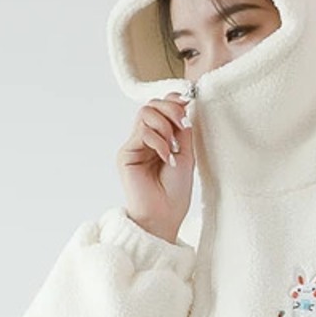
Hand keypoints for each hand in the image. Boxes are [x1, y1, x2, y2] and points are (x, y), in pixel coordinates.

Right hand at [116, 93, 193, 244]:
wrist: (164, 215)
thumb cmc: (175, 192)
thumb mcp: (186, 155)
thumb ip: (182, 130)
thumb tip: (184, 103)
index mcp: (159, 138)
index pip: (161, 107)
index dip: (173, 100)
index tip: (189, 102)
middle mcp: (144, 140)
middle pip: (152, 105)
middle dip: (171, 110)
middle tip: (183, 126)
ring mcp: (134, 145)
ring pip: (145, 113)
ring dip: (165, 126)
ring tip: (174, 147)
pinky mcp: (126, 154)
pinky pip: (142, 132)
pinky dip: (159, 141)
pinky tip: (166, 157)